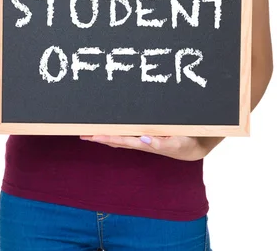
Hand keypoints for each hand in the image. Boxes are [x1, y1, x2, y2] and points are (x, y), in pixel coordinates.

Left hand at [79, 134, 212, 160]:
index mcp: (144, 142)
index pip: (120, 139)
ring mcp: (143, 139)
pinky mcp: (147, 135)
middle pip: (115, 139)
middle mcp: (140, 141)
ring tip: (90, 132)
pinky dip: (116, 132)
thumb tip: (143, 139)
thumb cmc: (185, 143)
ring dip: (105, 135)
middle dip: (99, 137)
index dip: (105, 137)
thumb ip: (160, 142)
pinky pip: (127, 133)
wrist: (194, 146)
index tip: (91, 135)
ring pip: (119, 137)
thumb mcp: (176, 143)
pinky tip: (111, 130)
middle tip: (82, 134)